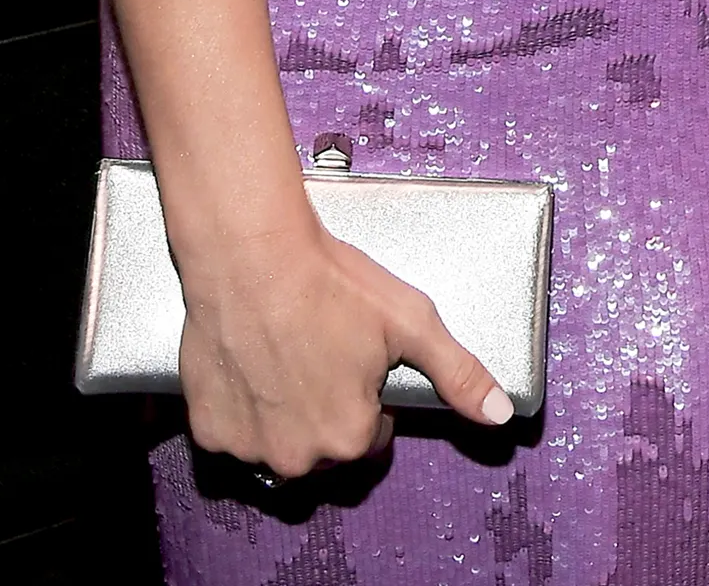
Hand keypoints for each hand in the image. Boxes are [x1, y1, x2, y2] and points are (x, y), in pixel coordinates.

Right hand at [178, 217, 512, 479]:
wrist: (252, 252)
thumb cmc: (329, 282)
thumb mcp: (412, 322)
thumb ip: (459, 373)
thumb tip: (499, 413)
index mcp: (349, 437)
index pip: (371, 437)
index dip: (369, 396)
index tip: (359, 360)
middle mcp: (298, 457)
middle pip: (323, 446)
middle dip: (327, 407)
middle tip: (323, 350)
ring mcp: (248, 447)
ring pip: (277, 443)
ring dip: (283, 412)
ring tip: (287, 352)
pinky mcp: (209, 429)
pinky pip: (233, 432)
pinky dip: (242, 407)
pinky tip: (253, 363)